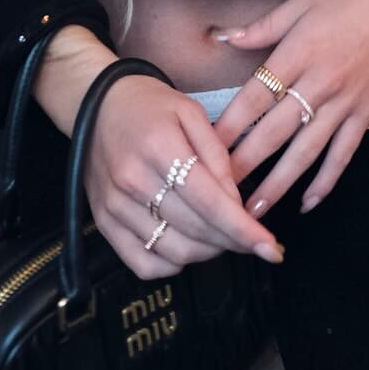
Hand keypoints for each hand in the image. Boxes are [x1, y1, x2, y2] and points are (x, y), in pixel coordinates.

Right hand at [85, 76, 286, 279]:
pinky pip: (144, 264)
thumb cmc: (150, 105)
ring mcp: (115, 206)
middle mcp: (134, 181)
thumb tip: (236, 202)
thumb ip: (217, 155)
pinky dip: (173, 265)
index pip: (209, 202)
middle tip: (251, 237)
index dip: (244, 230)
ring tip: (220, 236)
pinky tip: (187, 244)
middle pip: (196, 231)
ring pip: (174, 252)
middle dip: (233, 241)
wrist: (96, 105)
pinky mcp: (104, 223)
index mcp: (160, 147)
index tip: (272, 249)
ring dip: (207, 252)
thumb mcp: (191, 111)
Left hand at [209, 0, 368, 218]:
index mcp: (299, 52)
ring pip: (305, 152)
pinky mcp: (366, 114)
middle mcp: (319, 83)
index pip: (255, 96)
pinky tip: (308, 204)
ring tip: (252, 213)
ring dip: (278, 184)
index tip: (204, 147)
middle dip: (244, 164)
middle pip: (274, 131)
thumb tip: (224, 37)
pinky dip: (326, 181)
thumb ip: (263, 25)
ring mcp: (345, 102)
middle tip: (217, 193)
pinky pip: (343, 154)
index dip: (229, 124)